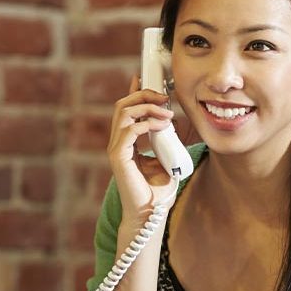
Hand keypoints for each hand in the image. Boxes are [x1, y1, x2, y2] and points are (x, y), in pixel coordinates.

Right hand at [107, 76, 178, 219]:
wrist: (152, 212)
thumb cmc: (158, 190)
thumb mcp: (167, 157)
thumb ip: (166, 139)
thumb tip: (174, 121)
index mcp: (127, 141)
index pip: (126, 109)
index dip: (134, 91)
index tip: (145, 77)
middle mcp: (118, 142)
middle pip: (123, 105)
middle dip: (143, 95)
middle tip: (164, 97)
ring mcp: (116, 149)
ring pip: (123, 112)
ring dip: (146, 107)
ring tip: (165, 112)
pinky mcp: (118, 157)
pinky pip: (128, 130)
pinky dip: (146, 123)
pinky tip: (161, 125)